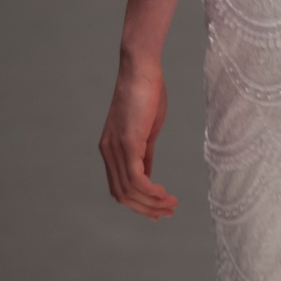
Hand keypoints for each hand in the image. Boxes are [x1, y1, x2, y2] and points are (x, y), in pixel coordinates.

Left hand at [99, 57, 177, 219]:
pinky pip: (136, 179)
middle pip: (122, 195)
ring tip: (171, 205)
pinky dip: (151, 192)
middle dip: (145, 208)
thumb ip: (145, 152)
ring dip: (152, 203)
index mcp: (111, 148)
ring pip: (129, 191)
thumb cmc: (147, 91)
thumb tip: (148, 175)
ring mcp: (116, 148)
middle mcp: (108, 152)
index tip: (157, 212)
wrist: (141, 67)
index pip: (119, 186)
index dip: (137, 203)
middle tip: (168, 212)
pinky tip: (164, 194)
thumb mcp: (147, 128)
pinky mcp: (127, 143)